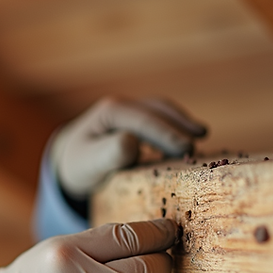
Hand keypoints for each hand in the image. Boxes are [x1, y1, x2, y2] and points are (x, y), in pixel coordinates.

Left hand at [52, 97, 207, 199]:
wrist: (70, 162)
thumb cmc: (79, 165)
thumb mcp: (89, 164)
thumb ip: (109, 153)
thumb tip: (132, 141)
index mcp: (109, 112)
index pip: (143, 120)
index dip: (166, 133)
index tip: (186, 147)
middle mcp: (121, 106)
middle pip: (156, 111)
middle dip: (179, 125)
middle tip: (200, 141)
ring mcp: (130, 111)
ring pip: (161, 111)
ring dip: (181, 122)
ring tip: (201, 136)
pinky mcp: (136, 121)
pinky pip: (159, 120)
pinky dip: (175, 127)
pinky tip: (188, 141)